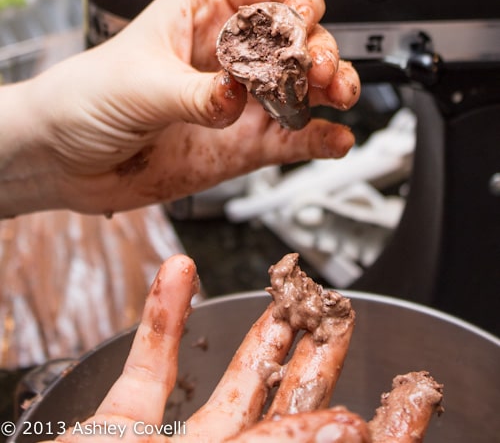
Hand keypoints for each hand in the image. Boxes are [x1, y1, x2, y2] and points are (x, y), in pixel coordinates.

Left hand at [2, 0, 359, 215]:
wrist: (65, 158)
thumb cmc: (86, 96)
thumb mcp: (139, 83)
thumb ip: (195, 92)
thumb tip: (237, 94)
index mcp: (205, 10)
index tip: (304, 16)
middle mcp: (233, 51)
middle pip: (300, 35)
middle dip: (317, 47)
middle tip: (314, 69)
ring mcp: (243, 97)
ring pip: (306, 84)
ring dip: (331, 87)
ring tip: (336, 96)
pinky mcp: (245, 141)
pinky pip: (294, 137)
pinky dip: (320, 137)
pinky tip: (334, 138)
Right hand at [50, 254, 369, 442]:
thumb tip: (350, 435)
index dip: (351, 427)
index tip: (390, 391)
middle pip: (281, 413)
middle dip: (314, 362)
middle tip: (341, 319)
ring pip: (227, 386)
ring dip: (256, 334)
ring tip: (286, 294)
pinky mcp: (118, 430)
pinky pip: (147, 369)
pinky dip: (161, 318)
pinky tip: (178, 275)